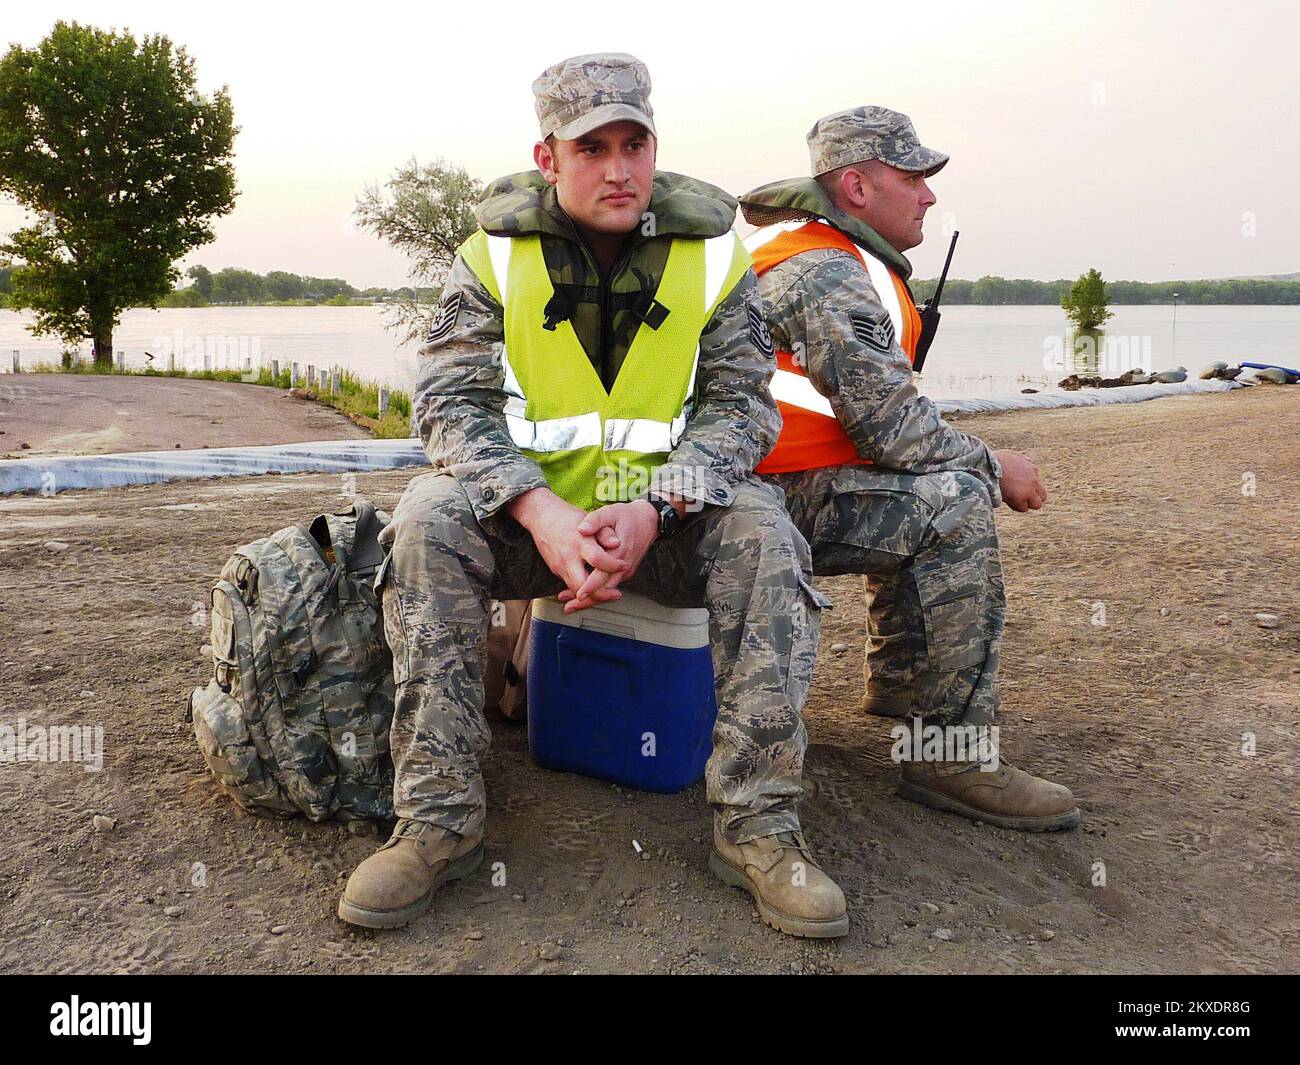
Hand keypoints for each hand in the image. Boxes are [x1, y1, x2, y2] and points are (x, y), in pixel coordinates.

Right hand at [508, 488, 628, 599]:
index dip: (613, 566)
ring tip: (609, 594)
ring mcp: (560, 566)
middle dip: (600, 594)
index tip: (624, 565)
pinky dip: (583, 590)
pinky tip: (596, 591)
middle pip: (582, 585)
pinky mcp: (556, 571)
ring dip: (592, 596)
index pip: (598, 560)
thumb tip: (617, 543)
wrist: (542, 517)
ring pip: (576, 589)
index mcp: (579, 542)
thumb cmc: (568, 517)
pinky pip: (570, 585)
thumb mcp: (589, 519)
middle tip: (616, 594)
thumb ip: (604, 532)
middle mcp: (568, 557)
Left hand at [555, 501, 660, 612]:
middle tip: (568, 607)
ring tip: (572, 604)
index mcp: (618, 552)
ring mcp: (625, 571)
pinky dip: (597, 591)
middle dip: (587, 601)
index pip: (603, 574)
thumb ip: (595, 520)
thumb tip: (581, 529)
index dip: (590, 586)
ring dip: (591, 598)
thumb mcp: (610, 512)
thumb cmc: (628, 516)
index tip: (577, 594)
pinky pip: (610, 585)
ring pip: (607, 590)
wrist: (650, 520)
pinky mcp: (625, 572)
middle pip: (605, 590)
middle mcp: (623, 566)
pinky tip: (583, 592)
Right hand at [995, 449, 1046, 512]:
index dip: (1027, 486)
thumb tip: (1027, 459)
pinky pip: (1023, 508)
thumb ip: (1021, 459)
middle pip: (1042, 494)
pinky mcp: (1021, 497)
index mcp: (1031, 468)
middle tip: (1020, 498)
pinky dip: (1016, 506)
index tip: (1017, 487)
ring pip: (1037, 504)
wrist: (986, 466)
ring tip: (1014, 502)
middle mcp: (1033, 479)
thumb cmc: (993, 460)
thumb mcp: (1011, 455)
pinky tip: (1007, 502)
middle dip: (1033, 497)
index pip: (1036, 481)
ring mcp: (1028, 489)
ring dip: (1027, 504)